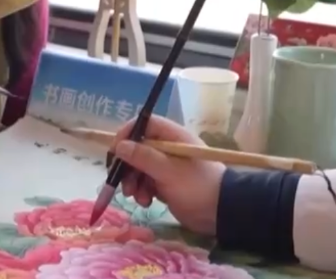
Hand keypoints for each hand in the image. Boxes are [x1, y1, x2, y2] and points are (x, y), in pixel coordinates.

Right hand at [111, 116, 224, 235]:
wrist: (220, 212)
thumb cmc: (196, 186)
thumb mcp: (168, 171)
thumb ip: (143, 157)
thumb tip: (119, 146)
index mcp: (172, 136)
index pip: (144, 124)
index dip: (127, 134)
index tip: (115, 152)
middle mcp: (167, 148)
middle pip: (137, 148)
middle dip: (127, 166)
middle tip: (123, 183)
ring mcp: (166, 166)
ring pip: (139, 167)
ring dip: (133, 182)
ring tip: (137, 198)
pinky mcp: (165, 183)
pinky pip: (146, 182)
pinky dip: (142, 191)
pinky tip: (146, 202)